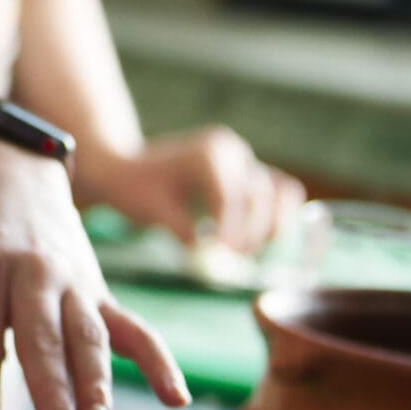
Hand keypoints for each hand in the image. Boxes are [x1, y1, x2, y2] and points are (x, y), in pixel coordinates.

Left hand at [0, 131, 187, 409]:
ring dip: (98, 382)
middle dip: (53, 392)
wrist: (8, 170)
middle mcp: (31, 273)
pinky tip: (178, 397)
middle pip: (42, 341)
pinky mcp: (96, 288)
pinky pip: (133, 326)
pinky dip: (158, 361)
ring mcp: (70, 281)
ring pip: (87, 336)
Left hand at [85, 126, 304, 253]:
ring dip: (271, 227)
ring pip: (282, 192)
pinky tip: (256, 242)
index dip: (230, 232)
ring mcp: (244, 159)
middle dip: (252, 232)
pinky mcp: (250, 172)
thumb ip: (182, 231)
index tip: (222, 256)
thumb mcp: (152, 211)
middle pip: (262, 195)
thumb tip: (213, 257)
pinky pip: (281, 194)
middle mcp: (231, 151)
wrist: (128, 169)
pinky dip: (277, 218)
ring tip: (246, 251)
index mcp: (206, 154)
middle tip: (232, 258)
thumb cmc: (136, 189)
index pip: (230, 198)